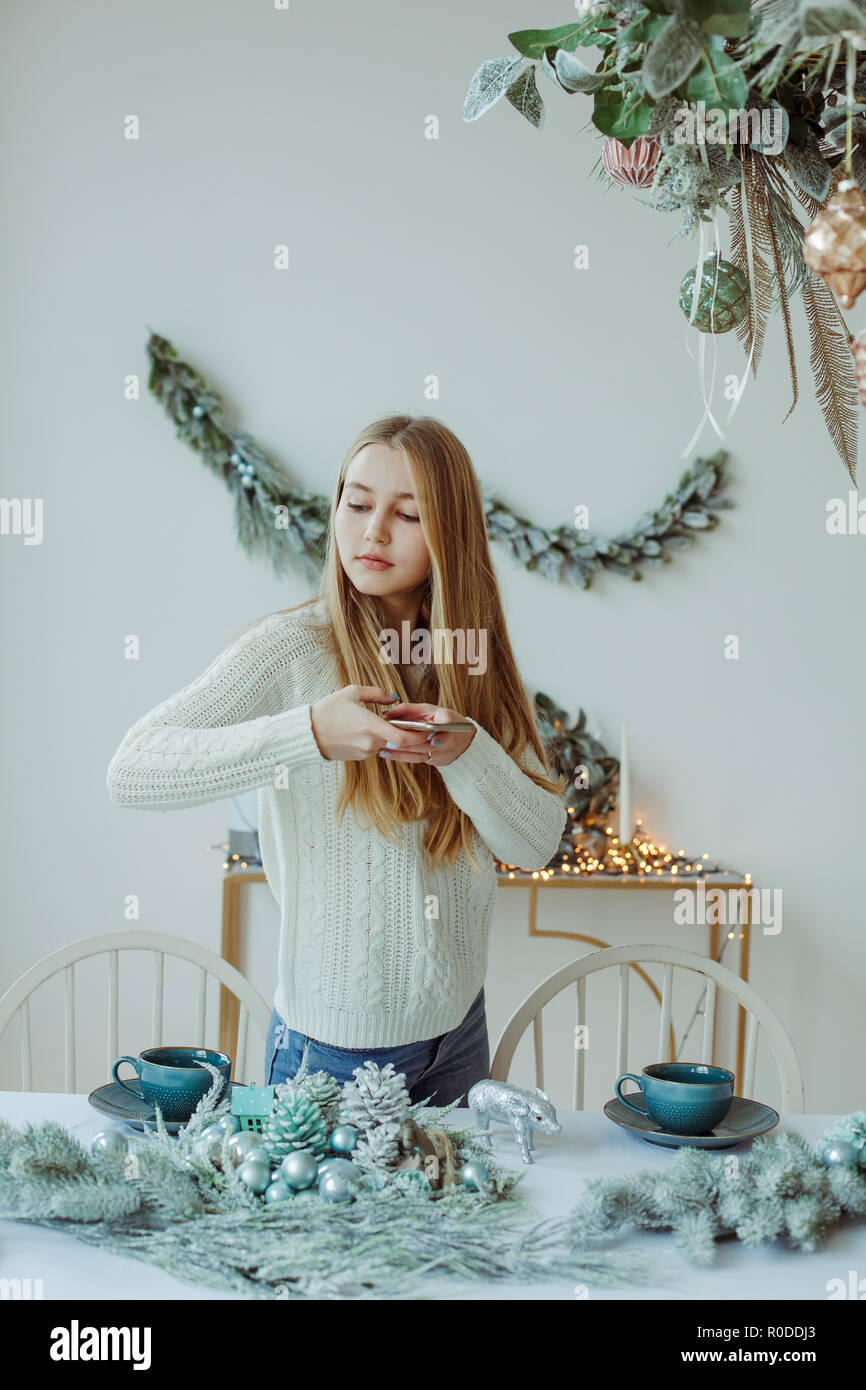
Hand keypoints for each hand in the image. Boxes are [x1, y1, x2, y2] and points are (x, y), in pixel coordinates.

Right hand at [310, 686, 431, 761]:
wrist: (307, 733)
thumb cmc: (328, 710)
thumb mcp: (352, 692)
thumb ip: (377, 694)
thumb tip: (394, 698)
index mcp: (371, 726)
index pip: (404, 738)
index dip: (420, 736)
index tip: (428, 729)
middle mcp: (371, 743)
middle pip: (401, 744)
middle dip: (413, 737)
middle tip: (422, 728)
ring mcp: (365, 752)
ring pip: (389, 745)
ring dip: (395, 738)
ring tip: (397, 725)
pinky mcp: (360, 757)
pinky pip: (376, 748)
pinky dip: (381, 741)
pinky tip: (376, 731)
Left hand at [380, 702, 475, 767]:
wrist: (465, 740)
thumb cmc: (443, 720)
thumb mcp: (430, 710)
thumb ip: (409, 709)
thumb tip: (388, 712)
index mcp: (450, 720)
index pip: (441, 721)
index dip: (424, 725)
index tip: (406, 727)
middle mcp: (450, 738)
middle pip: (424, 741)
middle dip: (404, 742)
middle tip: (386, 741)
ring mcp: (446, 752)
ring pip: (420, 754)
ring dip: (401, 753)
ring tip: (383, 750)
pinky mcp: (441, 762)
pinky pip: (421, 760)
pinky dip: (405, 757)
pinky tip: (391, 755)